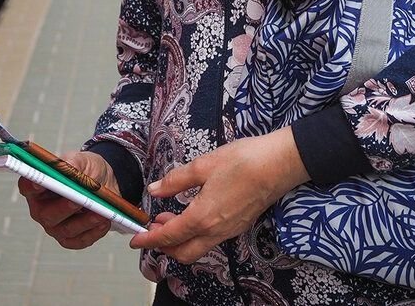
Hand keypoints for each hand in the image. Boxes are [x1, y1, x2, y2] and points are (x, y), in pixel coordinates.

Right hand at [17, 150, 118, 249]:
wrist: (104, 183)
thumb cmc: (85, 170)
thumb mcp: (81, 160)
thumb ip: (73, 164)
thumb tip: (69, 170)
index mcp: (38, 188)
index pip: (27, 187)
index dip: (30, 186)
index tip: (40, 182)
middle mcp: (42, 210)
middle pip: (46, 214)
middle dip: (63, 207)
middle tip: (79, 200)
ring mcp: (55, 227)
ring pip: (66, 229)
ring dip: (85, 221)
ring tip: (102, 213)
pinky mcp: (70, 239)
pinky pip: (80, 240)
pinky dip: (93, 232)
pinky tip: (105, 221)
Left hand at [129, 128, 307, 263]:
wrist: (279, 165)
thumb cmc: (242, 161)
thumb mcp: (203, 165)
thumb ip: (176, 181)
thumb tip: (155, 189)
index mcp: (202, 218)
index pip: (169, 237)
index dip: (149, 240)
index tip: (135, 240)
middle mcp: (216, 231)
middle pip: (183, 253)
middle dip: (164, 246)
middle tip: (152, 227)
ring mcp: (229, 231)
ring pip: (198, 248)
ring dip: (180, 240)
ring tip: (168, 217)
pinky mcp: (239, 226)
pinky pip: (211, 240)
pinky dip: (195, 234)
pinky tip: (192, 214)